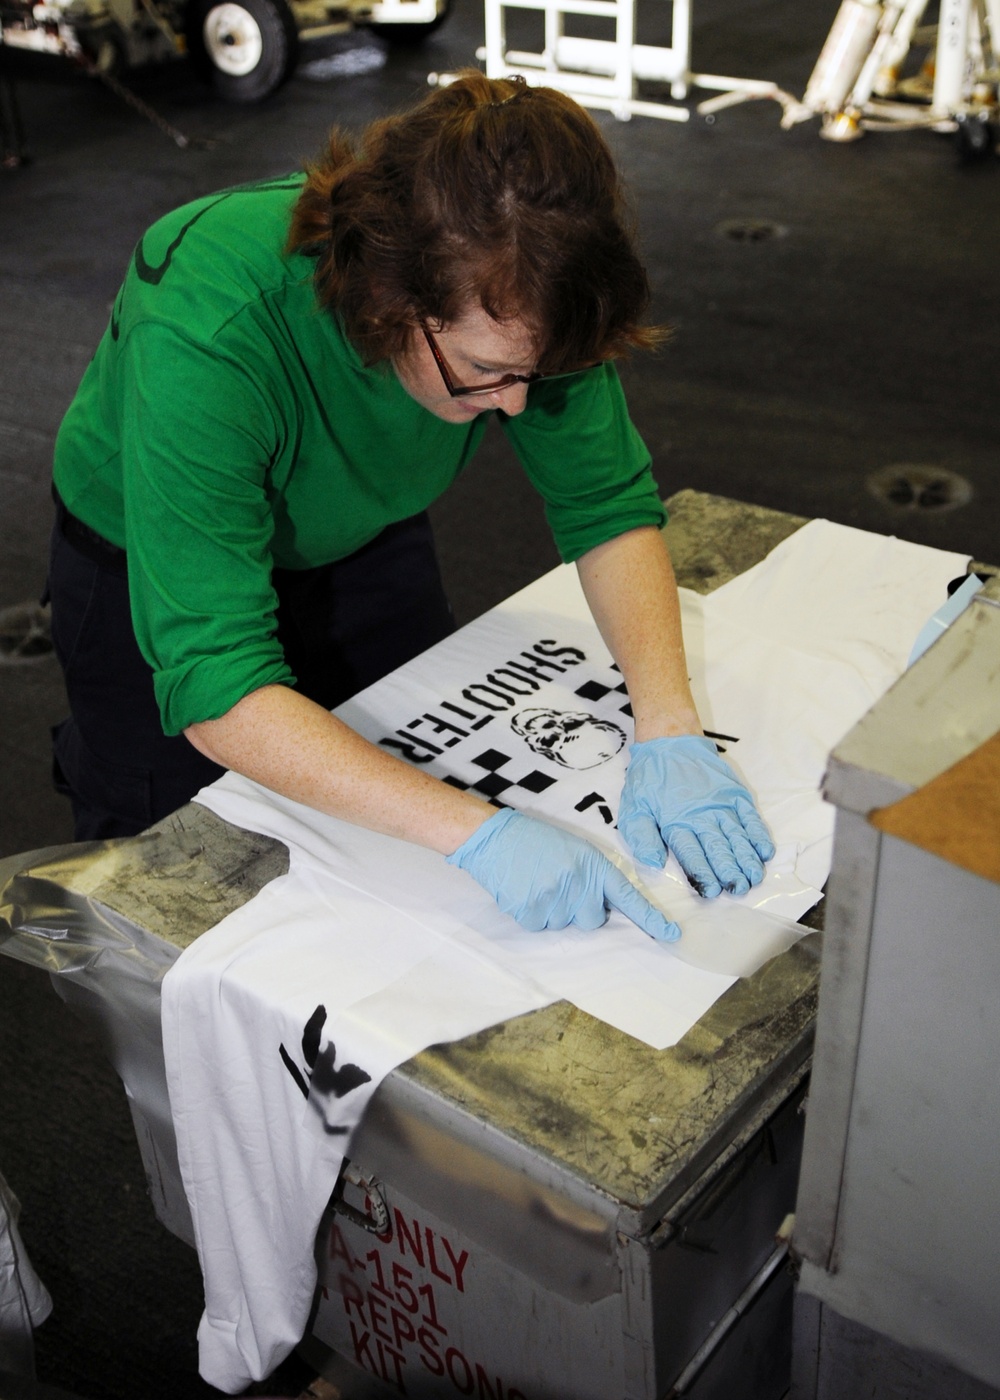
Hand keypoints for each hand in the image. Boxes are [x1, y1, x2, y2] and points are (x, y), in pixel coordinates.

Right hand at [447, 809, 679, 940]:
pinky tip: (525, 891)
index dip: (651, 918)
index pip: (628, 897)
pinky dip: (533, 914)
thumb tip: (601, 906)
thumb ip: (592, 875)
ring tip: (538, 882)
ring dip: (554, 910)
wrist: (495, 838)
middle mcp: (578, 885)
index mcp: (593, 866)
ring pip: (564, 924)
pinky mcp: (532, 913)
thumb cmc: (535, 840)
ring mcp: (555, 900)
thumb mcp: (574, 849)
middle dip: (581, 909)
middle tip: (561, 885)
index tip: (672, 934)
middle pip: (593, 920)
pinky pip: (540, 927)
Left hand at [618, 735, 774, 897]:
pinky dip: (758, 834)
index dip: (703, 874)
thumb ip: (642, 836)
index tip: (711, 891)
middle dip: (730, 872)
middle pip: (718, 848)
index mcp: (675, 822)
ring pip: (737, 836)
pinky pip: (750, 817)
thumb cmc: (650, 779)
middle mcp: (701, 815)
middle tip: (739, 890)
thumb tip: (654, 862)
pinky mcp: (734, 793)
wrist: (670, 741)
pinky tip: (764, 852)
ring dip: (747, 859)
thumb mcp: (634, 806)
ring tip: (754, 878)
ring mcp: (721, 803)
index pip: (692, 854)